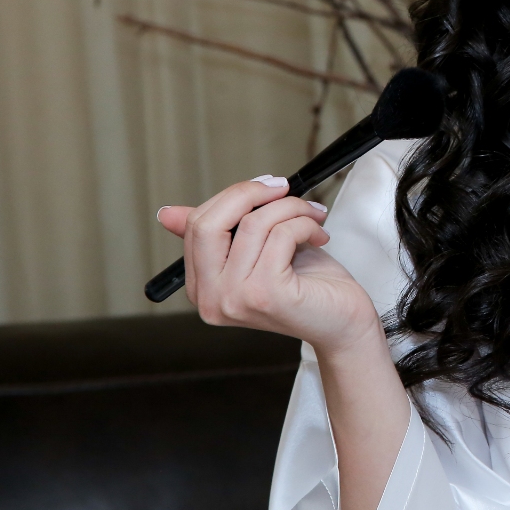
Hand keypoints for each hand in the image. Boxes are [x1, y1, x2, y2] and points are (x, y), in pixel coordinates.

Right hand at [156, 177, 377, 353]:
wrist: (343, 322)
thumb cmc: (306, 284)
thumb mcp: (258, 250)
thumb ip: (222, 231)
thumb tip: (166, 213)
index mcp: (201, 288)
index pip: (196, 225)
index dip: (234, 196)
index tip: (267, 187)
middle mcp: (210, 299)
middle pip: (209, 222)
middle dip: (251, 192)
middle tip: (285, 189)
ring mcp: (235, 299)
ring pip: (253, 223)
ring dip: (291, 207)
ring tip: (312, 216)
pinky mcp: (266, 295)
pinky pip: (280, 235)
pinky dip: (306, 224)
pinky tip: (320, 235)